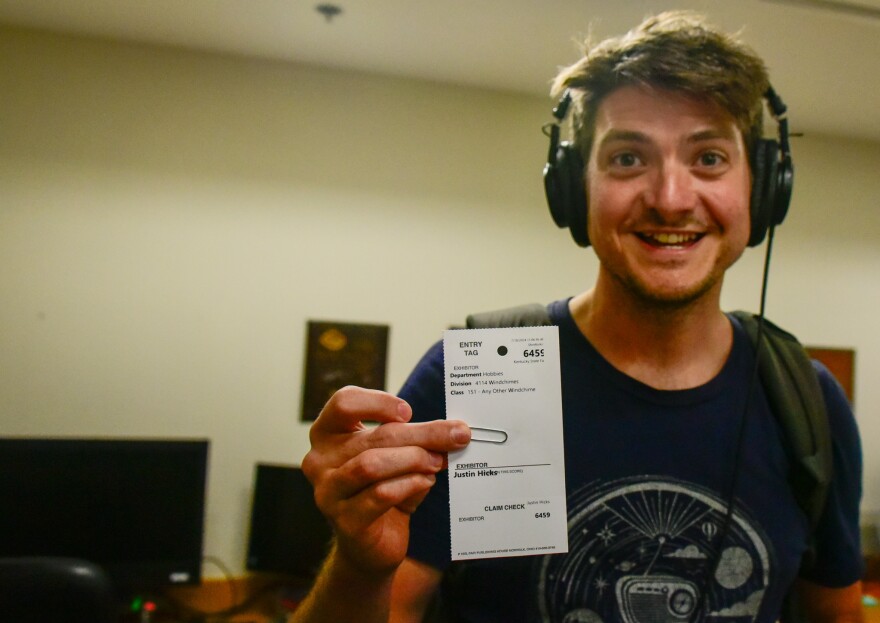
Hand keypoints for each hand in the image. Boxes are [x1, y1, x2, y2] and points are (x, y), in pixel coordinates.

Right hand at [301, 386, 470, 574]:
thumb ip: (413, 439)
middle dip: (422, 434)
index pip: (343, 403)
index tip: (408, 412)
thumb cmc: (381, 487)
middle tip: (457, 435)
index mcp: (327, 434)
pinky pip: (381, 495)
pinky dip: (410, 485)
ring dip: (414, 459)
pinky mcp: (344, 521)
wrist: (370, 543)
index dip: (377, 402)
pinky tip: (426, 482)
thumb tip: (454, 431)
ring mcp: (328, 492)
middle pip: (374, 436)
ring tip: (438, 462)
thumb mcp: (393, 455)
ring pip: (373, 464)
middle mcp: (319, 460)